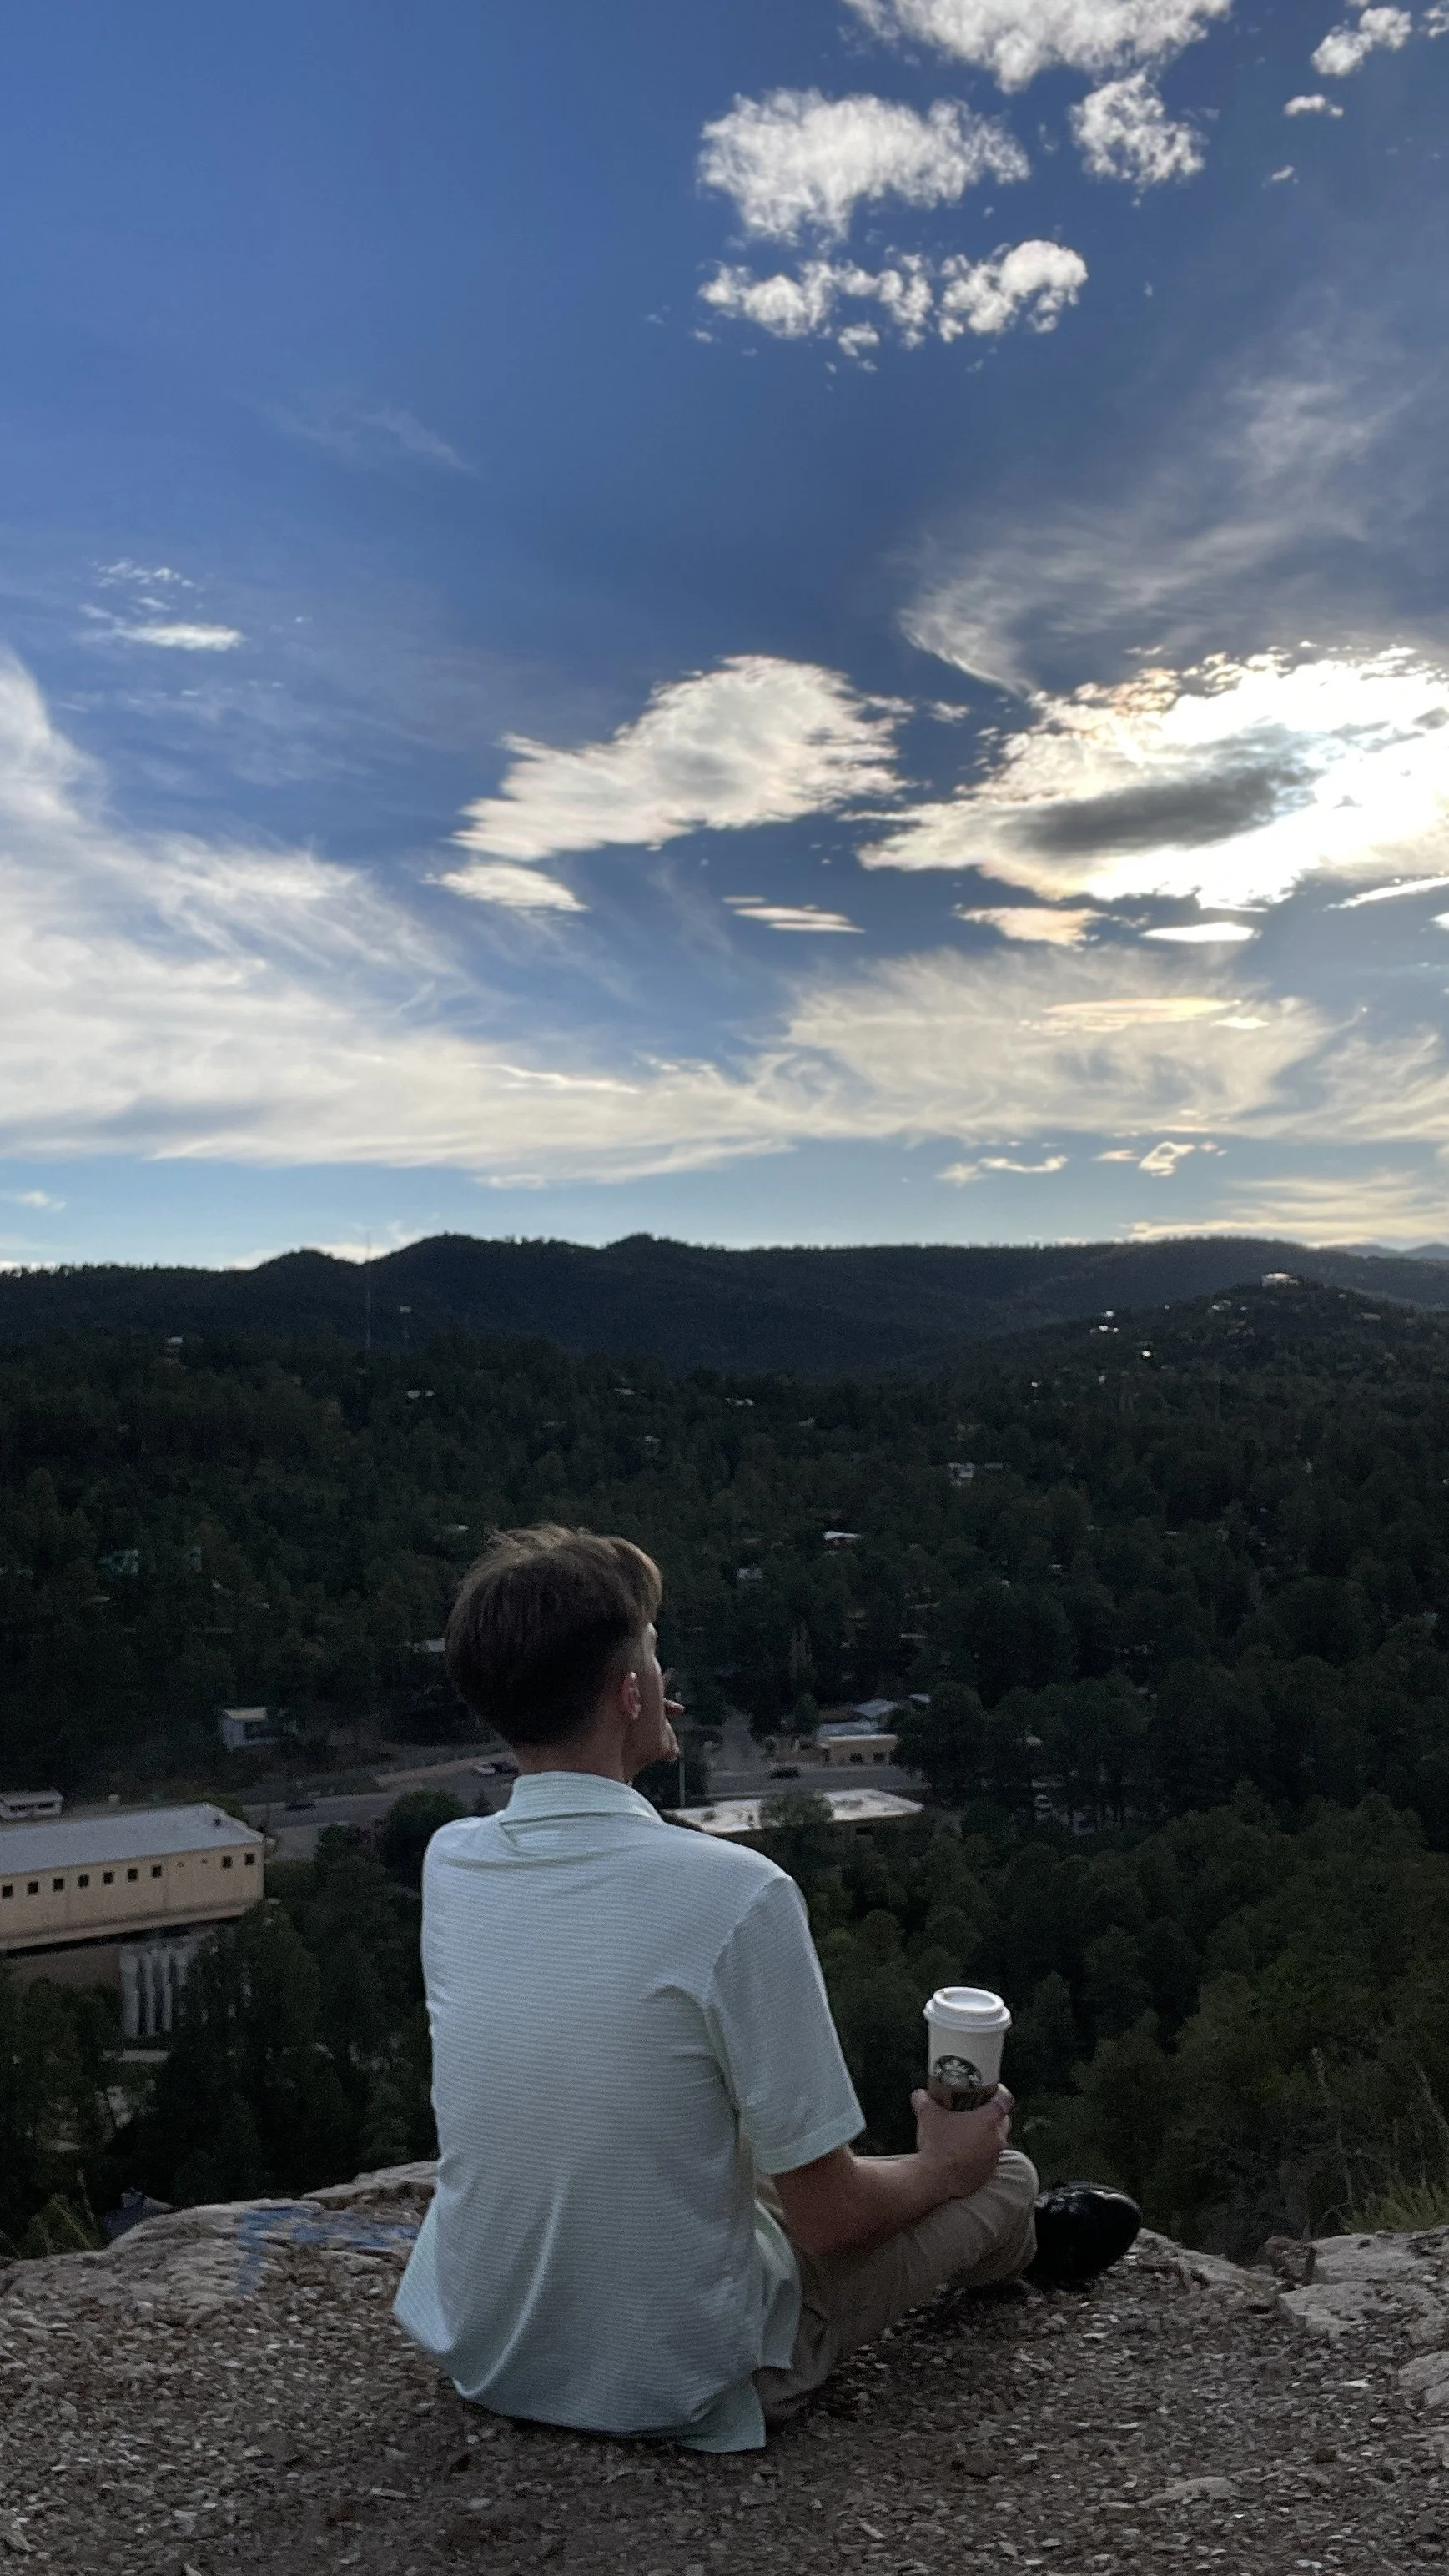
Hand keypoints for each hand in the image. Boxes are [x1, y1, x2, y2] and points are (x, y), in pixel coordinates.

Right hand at [910, 2084, 1013, 2201]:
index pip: (1005, 2099)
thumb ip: (924, 2099)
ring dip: (987, 2135)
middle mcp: (997, 2139)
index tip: (992, 2089)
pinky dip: (982, 2153)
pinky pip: (990, 2158)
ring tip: (969, 2132)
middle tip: (977, 2110)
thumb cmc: (937, 2144)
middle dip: (993, 2114)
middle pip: (1004, 2120)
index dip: (999, 2091)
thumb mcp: (927, 2115)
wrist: (935, 2178)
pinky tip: (966, 2152)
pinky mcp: (988, 2173)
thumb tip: (919, 2094)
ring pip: (997, 2140)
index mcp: (988, 2120)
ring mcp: (994, 2158)